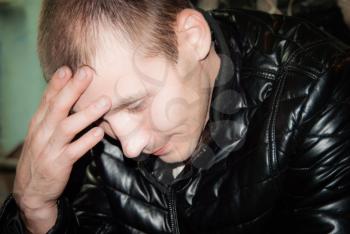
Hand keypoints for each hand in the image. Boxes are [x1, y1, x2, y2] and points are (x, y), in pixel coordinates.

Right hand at [13, 67, 110, 233]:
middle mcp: (42, 133)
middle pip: (58, 107)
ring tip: (105, 101)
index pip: (48, 100)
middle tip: (87, 73)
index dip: (57, 83)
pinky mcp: (58, 164)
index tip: (69, 68)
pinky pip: (74, 151)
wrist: (31, 191)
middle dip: (73, 89)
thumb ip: (55, 117)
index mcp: (38, 123)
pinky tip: (99, 132)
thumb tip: (71, 97)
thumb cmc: (42, 157)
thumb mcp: (42, 134)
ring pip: (67, 127)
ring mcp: (49, 149)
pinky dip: (87, 141)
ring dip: (86, 113)